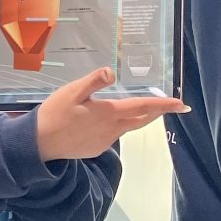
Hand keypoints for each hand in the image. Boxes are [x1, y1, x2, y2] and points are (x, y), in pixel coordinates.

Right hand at [32, 66, 187, 161]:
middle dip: (158, 112)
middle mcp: (112, 129)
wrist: (39, 144)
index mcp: (109, 113)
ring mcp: (105, 141)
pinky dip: (122, 125)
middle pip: (142, 119)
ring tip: (146, 109)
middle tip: (172, 106)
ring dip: (141, 118)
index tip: (181, 104)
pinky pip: (115, 135)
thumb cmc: (54, 114)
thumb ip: (93, 81)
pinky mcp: (97, 148)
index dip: (164, 104)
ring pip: (129, 127)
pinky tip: (113, 120)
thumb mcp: (72, 92)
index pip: (144, 107)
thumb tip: (111, 72)